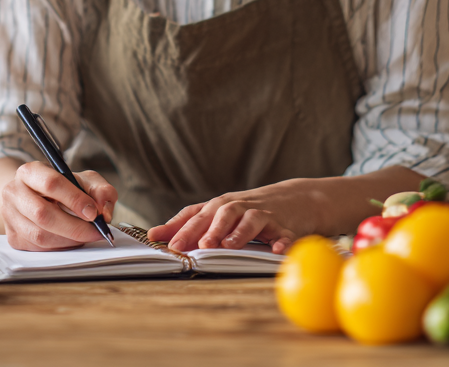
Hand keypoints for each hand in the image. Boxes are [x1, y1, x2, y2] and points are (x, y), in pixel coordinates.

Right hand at [1, 161, 117, 250]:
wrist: (36, 197)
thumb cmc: (63, 188)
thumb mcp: (85, 180)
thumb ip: (101, 190)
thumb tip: (103, 211)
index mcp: (30, 172)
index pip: (51, 183)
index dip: (74, 199)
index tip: (93, 212)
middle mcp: (14, 192)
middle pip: (43, 214)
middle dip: (74, 226)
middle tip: (96, 231)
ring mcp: (9, 216)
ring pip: (40, 236)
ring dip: (69, 240)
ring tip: (86, 235)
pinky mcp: (13, 237)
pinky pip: (38, 248)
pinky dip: (60, 247)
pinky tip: (72, 240)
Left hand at [145, 179, 323, 254]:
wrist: (295, 198)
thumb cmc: (248, 210)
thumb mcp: (218, 214)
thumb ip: (187, 223)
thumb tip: (153, 233)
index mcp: (221, 206)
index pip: (198, 214)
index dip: (182, 228)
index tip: (166, 243)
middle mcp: (240, 207)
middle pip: (223, 213)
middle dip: (210, 229)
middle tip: (201, 245)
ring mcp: (264, 215)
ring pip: (251, 219)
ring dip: (239, 232)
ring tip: (229, 246)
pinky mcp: (285, 226)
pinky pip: (284, 234)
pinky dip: (282, 241)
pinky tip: (278, 250)